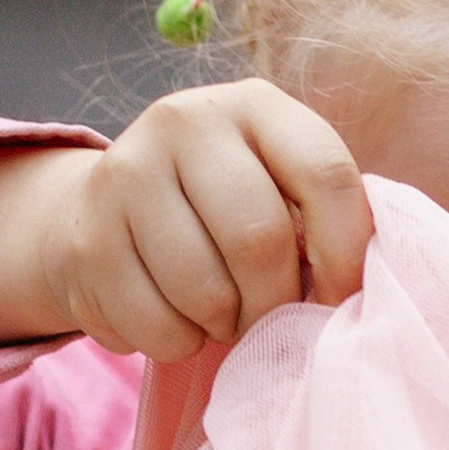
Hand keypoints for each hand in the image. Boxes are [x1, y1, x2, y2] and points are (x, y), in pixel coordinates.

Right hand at [36, 83, 372, 360]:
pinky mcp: (86, 239)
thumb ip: (324, 217)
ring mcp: (126, 174)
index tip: (343, 295)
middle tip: (274, 319)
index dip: (347, 250)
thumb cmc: (226, 208)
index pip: (325, 173)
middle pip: (259, 239)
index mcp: (255, 105)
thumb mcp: (280, 186)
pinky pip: (157, 326)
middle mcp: (185, 123)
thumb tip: (362, 290)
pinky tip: (177, 318)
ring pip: (206, 292)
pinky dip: (180, 343)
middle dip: (278, 302)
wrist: (104, 211)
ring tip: (226, 315)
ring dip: (228, 326)